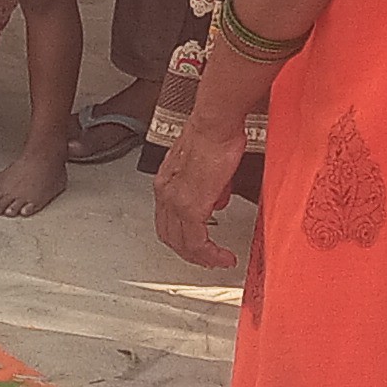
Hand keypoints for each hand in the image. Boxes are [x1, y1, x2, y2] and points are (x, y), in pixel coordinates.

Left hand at [154, 114, 247, 270]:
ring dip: (200, 257)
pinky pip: (196, 241)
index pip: (168, 220)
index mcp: (167, 183)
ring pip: (182, 242)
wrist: (215, 125)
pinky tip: (221, 256)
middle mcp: (166, 193)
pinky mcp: (191, 206)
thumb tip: (218, 200)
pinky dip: (208, 254)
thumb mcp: (210, 168)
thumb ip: (212, 188)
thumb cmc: (214, 136)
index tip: (199, 245)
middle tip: (209, 260)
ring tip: (217, 261)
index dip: (183, 237)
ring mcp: (176, 201)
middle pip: (171, 236)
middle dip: (190, 253)